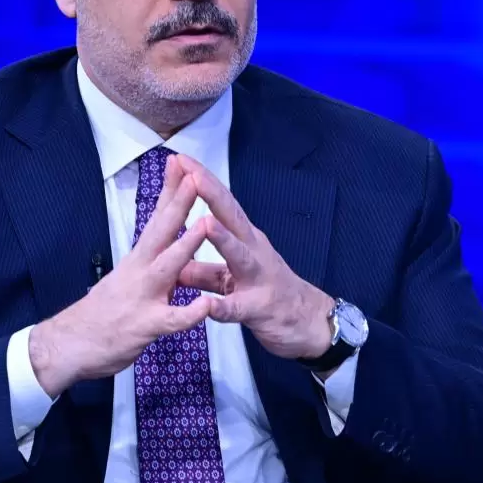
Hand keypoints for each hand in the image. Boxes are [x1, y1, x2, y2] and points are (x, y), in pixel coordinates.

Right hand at [28, 156, 211, 397]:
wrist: (68, 345)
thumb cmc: (101, 313)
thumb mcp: (127, 279)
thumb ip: (149, 263)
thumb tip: (164, 245)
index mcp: (138, 259)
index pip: (157, 218)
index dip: (170, 191)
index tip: (180, 162)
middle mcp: (140, 270)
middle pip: (162, 231)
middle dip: (180, 203)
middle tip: (195, 176)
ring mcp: (143, 296)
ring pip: (168, 266)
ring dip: (186, 244)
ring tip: (206, 225)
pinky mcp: (146, 326)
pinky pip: (172, 320)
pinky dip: (189, 314)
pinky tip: (207, 307)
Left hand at [174, 155, 335, 361]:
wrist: (308, 323)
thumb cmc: (267, 294)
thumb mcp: (231, 279)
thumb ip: (203, 271)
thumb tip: (174, 263)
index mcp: (245, 239)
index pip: (222, 204)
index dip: (202, 182)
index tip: (180, 159)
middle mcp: (254, 250)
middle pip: (231, 217)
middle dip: (210, 193)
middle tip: (190, 172)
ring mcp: (260, 278)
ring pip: (240, 256)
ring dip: (223, 240)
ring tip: (205, 224)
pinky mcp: (261, 308)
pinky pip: (239, 308)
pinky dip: (224, 306)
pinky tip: (209, 306)